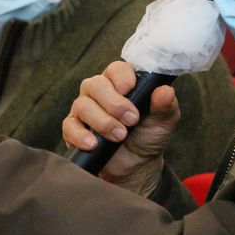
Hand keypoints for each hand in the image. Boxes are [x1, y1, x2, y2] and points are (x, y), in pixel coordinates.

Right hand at [62, 61, 180, 195]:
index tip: (130, 90)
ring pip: (83, 105)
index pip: (116, 69)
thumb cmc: (149, 134)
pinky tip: (94, 144)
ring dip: (103, 122)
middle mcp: (100, 91)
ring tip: (120, 136)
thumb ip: (165, 105)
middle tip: (132, 121)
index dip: (121, 78)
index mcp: (121, 82)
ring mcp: (84, 109)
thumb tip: (165, 91)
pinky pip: (70, 126)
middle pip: (96, 84)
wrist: (137, 165)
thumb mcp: (164, 120)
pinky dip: (81, 135)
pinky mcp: (74, 129)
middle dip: (114, 104)